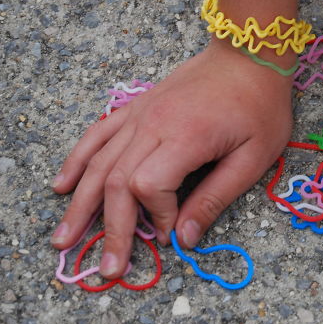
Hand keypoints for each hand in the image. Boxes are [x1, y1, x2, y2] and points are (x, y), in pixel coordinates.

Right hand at [50, 39, 292, 277]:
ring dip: (80, 204)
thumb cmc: (259, 105)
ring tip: (64, 238)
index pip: (148, 186)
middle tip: (107, 269)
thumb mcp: (254, 156)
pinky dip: (77, 161)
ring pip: (99, 162)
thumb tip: (185, 238)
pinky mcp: (137, 107)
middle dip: (110, 229)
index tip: (173, 230)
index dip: (156, 215)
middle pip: (116, 181)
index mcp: (186, 136)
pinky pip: (97, 134)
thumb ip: (216, 197)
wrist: (248, 54)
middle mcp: (153, 124)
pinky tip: (63, 185)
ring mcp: (140, 113)